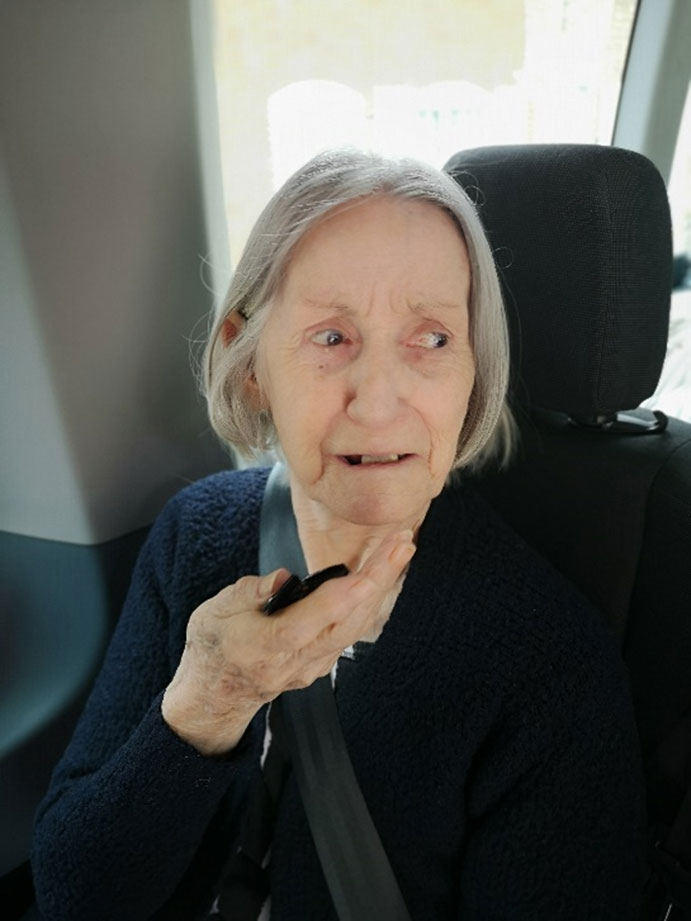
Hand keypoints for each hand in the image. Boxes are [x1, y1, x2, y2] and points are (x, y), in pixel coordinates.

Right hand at [161, 530, 414, 755]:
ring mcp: (314, 664)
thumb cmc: (214, 646)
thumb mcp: (216, 611)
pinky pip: (352, 631)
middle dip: (379, 579)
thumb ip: (250, 591)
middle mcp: (298, 658)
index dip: (343, 595)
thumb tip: (283, 577)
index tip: (368, 571)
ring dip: (382, 586)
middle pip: (348, 619)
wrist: (215, 693)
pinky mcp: (321, 662)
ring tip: (400, 550)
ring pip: (357, 625)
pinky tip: (383, 577)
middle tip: (402, 542)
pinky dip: (372, 602)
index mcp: (268, 644)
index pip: (312, 620)